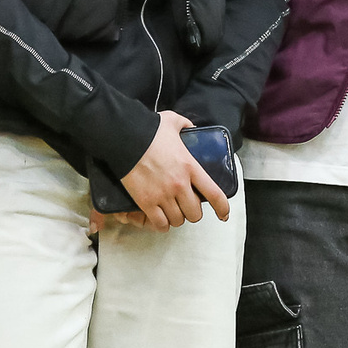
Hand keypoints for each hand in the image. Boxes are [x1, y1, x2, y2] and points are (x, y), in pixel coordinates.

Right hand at [114, 110, 232, 232]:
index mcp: (191, 167)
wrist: (124, 138)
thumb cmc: (149, 130)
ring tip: (173, 211)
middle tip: (187, 205)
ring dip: (177, 218)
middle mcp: (179, 185)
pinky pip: (160, 223)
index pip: (214, 194)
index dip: (222, 208)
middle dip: (193, 212)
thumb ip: (186, 125)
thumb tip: (192, 127)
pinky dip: (162, 224)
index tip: (223, 214)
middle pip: (195, 213)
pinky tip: (161, 220)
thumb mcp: (173, 122)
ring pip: (178, 220)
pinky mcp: (146, 202)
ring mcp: (162, 195)